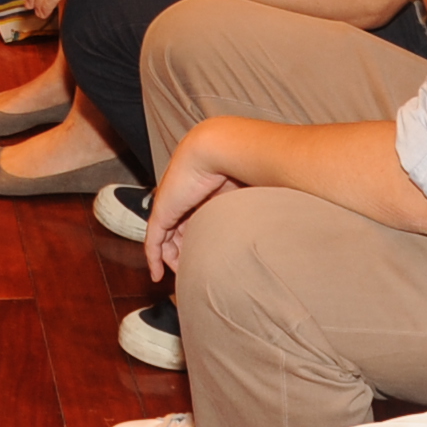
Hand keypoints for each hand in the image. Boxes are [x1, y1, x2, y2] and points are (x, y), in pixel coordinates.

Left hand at [143, 124, 242, 281]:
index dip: (200, 243)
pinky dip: (154, 259)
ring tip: (183, 277)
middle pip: (179, 234)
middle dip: (185, 254)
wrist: (217, 149)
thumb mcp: (247, 195)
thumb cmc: (239, 166)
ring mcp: (171, 206)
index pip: (196, 224)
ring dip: (172, 260)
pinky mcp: (161, 213)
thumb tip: (273, 225)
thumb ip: (252, 211)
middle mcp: (185, 200)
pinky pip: (153, 241)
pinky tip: (157, 274)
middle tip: (195, 273)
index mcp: (204, 194)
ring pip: (166, 240)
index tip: (209, 260)